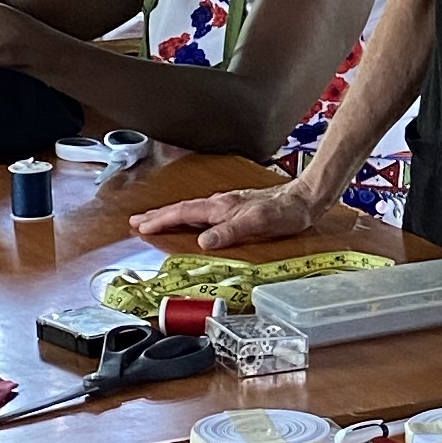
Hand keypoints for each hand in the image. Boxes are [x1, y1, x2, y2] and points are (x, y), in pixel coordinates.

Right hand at [130, 177, 321, 248]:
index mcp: (221, 207)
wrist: (305, 200)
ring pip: (192, 210)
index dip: (162, 220)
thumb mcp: (257, 223)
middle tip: (136, 221)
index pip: (184, 213)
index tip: (142, 226)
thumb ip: (229, 232)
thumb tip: (202, 242)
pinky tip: (190, 220)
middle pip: (183, 209)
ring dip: (171, 215)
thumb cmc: (284, 213)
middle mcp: (221, 204)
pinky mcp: (236, 207)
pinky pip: (203, 212)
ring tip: (154, 220)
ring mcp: (228, 204)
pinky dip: (188, 216)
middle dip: (158, 215)